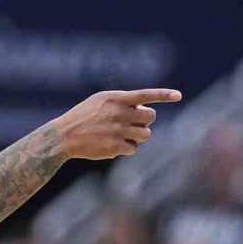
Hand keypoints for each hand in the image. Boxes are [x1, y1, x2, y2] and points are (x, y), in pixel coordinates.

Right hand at [53, 89, 181, 159]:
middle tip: (132, 123)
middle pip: (150, 117)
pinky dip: (126, 148)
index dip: (163, 95)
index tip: (178, 95)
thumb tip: (145, 110)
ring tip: (121, 134)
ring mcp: (118, 130)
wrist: (63, 136)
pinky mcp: (116, 146)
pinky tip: (112, 144)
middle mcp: (119, 113)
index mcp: (115, 98)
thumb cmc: (82, 116)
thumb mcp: (99, 101)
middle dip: (144, 121)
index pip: (145, 95)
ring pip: (146, 135)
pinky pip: (134, 149)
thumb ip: (121, 101)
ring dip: (138, 135)